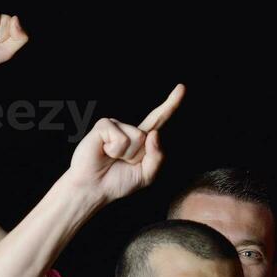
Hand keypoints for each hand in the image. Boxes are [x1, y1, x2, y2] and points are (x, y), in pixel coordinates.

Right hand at [63, 85, 185, 204]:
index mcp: (142, 140)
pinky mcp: (104, 126)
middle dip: (139, 156)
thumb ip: (157, 157)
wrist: (94, 188)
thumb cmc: (117, 182)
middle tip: (123, 163)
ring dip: (126, 154)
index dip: (171, 103)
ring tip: (112, 158)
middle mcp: (130, 129)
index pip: (159, 119)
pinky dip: (114, 150)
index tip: (182, 87)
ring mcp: (117, 125)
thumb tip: (154, 134)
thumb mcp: (146, 175)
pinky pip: (121, 138)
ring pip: (137, 137)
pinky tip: (104, 152)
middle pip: (150, 136)